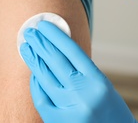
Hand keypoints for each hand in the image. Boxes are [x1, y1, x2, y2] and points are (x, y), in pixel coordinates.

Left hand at [20, 21, 136, 122]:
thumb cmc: (111, 112)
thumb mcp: (102, 88)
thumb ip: (82, 71)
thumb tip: (56, 50)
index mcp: (98, 81)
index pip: (72, 51)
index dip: (56, 36)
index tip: (44, 25)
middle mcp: (84, 94)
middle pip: (56, 62)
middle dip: (40, 44)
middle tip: (29, 32)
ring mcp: (70, 109)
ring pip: (45, 78)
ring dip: (34, 60)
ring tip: (26, 48)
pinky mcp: (59, 122)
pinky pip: (41, 99)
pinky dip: (36, 85)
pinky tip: (34, 74)